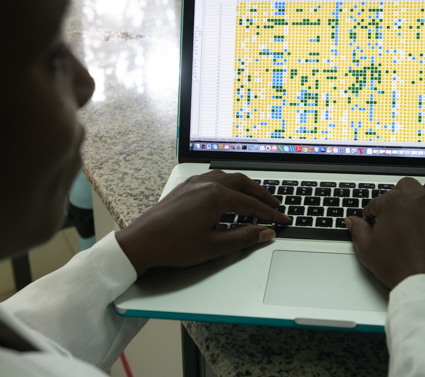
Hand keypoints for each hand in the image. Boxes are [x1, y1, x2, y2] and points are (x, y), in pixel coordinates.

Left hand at [115, 170, 289, 275]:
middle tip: (274, 205)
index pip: (251, 205)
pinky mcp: (184, 188)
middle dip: (261, 194)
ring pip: (227, 178)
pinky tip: (227, 196)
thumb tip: (266, 233)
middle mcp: (206, 184)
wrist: (141, 242)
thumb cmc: (174, 245)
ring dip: (244, 187)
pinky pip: (212, 179)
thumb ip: (244, 237)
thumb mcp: (214, 246)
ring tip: (254, 199)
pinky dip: (227, 185)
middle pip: (242, 183)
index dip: (270, 214)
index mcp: (216, 196)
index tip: (282, 220)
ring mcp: (193, 184)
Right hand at [344, 177, 424, 289]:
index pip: (378, 201)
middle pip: (407, 185)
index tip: (372, 221)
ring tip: (419, 206)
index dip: (372, 212)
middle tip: (394, 211)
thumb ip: (358, 230)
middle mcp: (418, 200)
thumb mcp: (368, 249)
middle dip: (398, 194)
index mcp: (394, 203)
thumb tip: (352, 221)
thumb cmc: (398, 266)